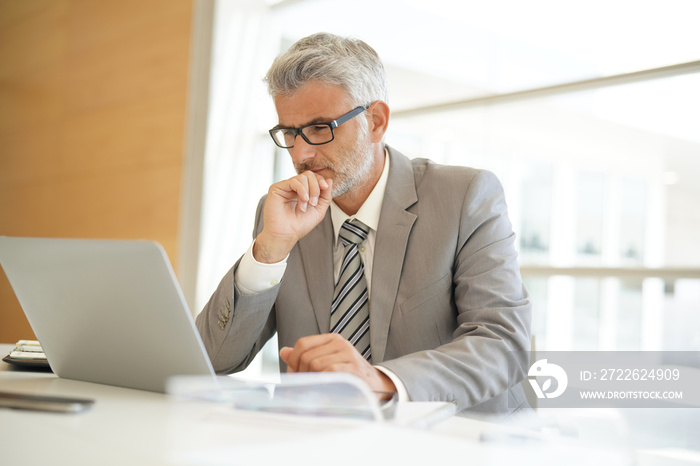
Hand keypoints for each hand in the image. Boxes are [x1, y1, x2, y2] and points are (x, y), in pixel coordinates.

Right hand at [254, 171, 332, 262]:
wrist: (287, 234)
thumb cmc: (300, 225)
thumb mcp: (319, 210)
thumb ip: (326, 195)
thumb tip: (329, 180)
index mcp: (303, 191)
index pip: (313, 177)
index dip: (321, 180)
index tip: (325, 188)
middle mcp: (293, 187)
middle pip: (309, 175)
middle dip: (316, 188)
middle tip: (313, 203)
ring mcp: (285, 187)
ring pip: (302, 177)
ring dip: (309, 192)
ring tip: (305, 206)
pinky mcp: (277, 188)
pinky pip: (294, 181)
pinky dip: (302, 190)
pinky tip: (303, 201)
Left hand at [279, 333, 396, 395]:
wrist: (375, 387)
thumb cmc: (348, 376)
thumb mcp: (327, 362)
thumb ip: (306, 356)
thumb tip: (284, 352)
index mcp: (332, 340)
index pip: (302, 343)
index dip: (293, 360)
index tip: (294, 374)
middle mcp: (340, 343)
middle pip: (306, 356)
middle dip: (300, 373)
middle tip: (304, 385)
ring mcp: (348, 354)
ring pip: (314, 364)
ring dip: (310, 380)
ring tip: (315, 388)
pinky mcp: (353, 368)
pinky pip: (328, 372)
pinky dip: (321, 382)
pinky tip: (325, 389)